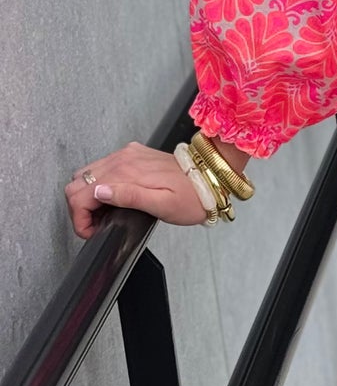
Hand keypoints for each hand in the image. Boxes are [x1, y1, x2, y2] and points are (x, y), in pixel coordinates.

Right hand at [64, 142, 210, 238]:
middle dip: (79, 207)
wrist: (210, 178)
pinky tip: (113, 197)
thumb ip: (128, 197)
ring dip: (88, 196)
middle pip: (78, 182)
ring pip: (87, 174)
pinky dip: (99, 184)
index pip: (81, 194)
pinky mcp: (133, 154)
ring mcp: (127, 155)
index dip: (80, 218)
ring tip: (105, 214)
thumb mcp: (162, 205)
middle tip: (96, 224)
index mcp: (127, 173)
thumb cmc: (192, 197)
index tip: (92, 231)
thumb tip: (99, 192)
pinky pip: (103, 167)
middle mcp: (123, 159)